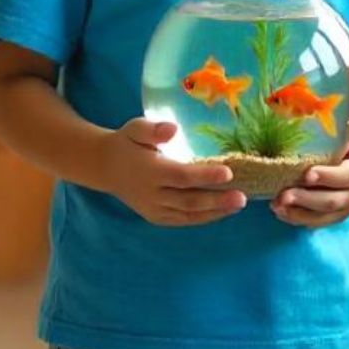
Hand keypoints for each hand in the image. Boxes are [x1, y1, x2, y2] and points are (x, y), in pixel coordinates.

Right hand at [98, 118, 246, 226]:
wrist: (106, 167)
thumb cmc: (127, 143)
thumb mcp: (135, 128)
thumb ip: (153, 129)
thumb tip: (173, 129)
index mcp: (149, 171)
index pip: (181, 176)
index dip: (205, 176)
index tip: (229, 172)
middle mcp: (152, 194)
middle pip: (189, 200)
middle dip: (217, 200)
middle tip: (242, 197)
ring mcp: (154, 209)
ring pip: (188, 215)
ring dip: (215, 212)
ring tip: (238, 206)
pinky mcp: (156, 217)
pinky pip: (182, 220)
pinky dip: (203, 218)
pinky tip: (222, 212)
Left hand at [272, 123, 348, 227]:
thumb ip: (348, 125)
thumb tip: (330, 108)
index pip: (347, 176)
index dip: (328, 176)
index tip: (307, 174)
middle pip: (332, 201)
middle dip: (306, 199)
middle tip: (283, 195)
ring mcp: (344, 209)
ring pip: (322, 217)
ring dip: (298, 213)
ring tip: (276, 205)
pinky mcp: (332, 217)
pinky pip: (314, 223)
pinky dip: (296, 218)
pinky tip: (279, 211)